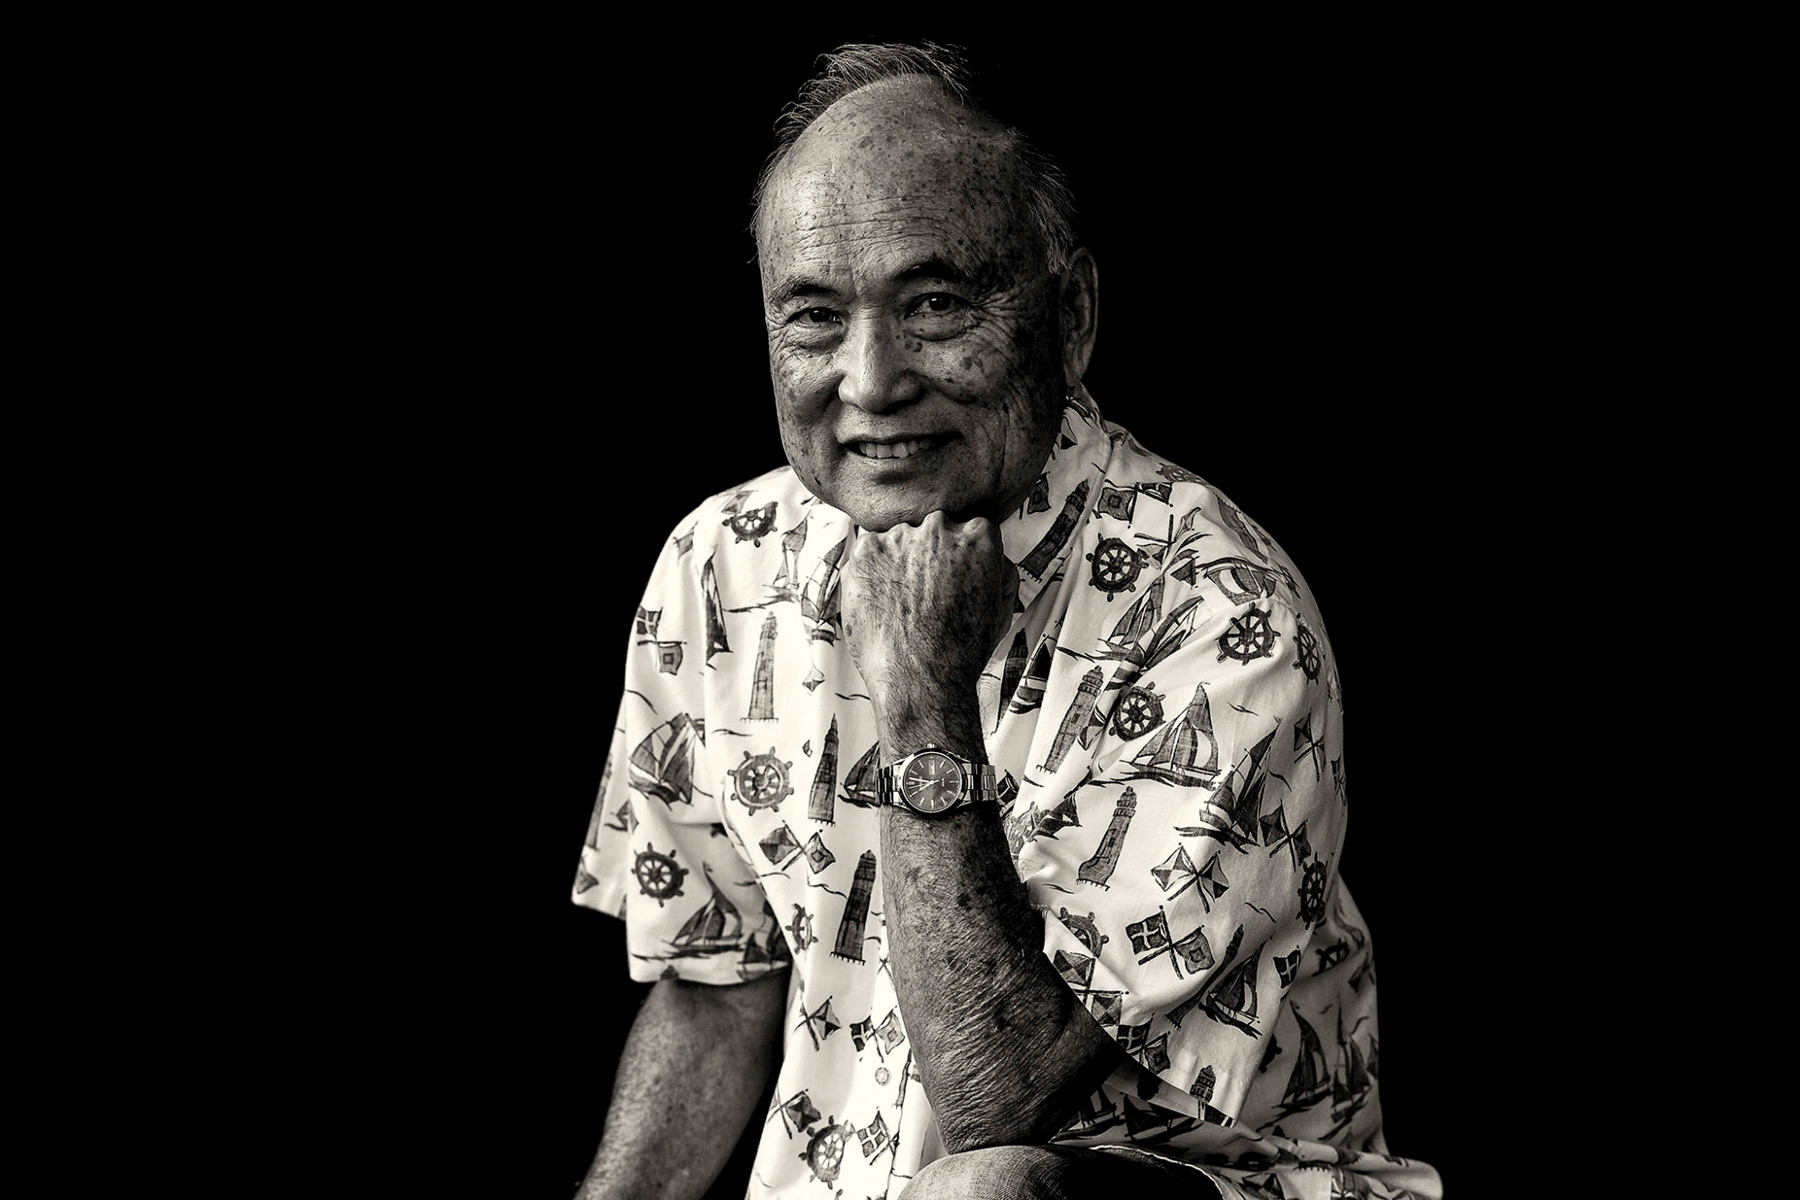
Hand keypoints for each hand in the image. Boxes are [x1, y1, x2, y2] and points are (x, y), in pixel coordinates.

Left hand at [841, 511, 1018, 738]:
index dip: (958, 554)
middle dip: (928, 553)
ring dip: (897, 562)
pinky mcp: (865, 552)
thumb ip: (1002, 571)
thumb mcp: (1002, 608)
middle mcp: (939, 527)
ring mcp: (899, 537)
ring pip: (897, 539)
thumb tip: (995, 558)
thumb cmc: (961, 650)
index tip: (951, 573)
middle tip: (924, 591)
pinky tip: (881, 602)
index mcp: (978, 535)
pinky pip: (868, 553)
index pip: (968, 527)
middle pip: (931, 528)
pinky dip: (871, 573)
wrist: (919, 677)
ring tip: (901, 603)